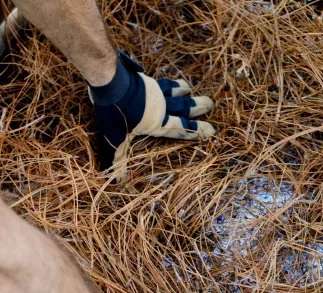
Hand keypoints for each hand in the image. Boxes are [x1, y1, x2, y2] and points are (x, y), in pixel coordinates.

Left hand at [89, 52, 214, 181]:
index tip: (211, 131)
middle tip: (210, 104)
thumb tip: (118, 182)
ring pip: (174, 93)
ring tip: (191, 89)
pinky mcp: (147, 81)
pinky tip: (172, 81)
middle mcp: (160, 108)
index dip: (196, 131)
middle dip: (197, 107)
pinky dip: (170, 83)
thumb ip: (119, 159)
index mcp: (157, 124)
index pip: (181, 129)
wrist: (111, 83)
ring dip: (184, 91)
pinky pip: (162, 82)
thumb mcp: (116, 140)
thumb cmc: (115, 114)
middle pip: (183, 108)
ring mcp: (155, 93)